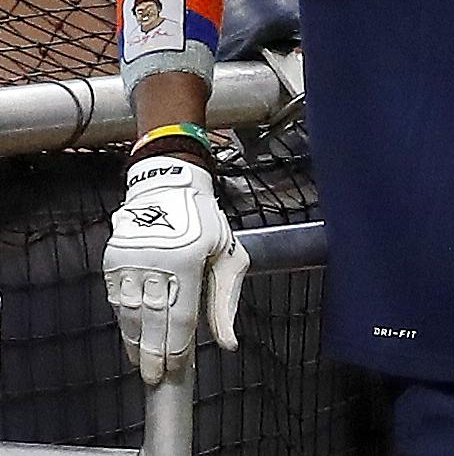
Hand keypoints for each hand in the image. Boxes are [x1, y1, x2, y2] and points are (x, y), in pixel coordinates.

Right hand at [104, 157, 246, 383]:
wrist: (170, 187)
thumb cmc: (206, 223)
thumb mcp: (228, 255)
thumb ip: (226, 302)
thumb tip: (228, 343)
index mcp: (186, 262)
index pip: (181, 317)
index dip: (178, 347)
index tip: (178, 368)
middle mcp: (154, 263)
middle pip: (152, 321)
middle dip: (154, 354)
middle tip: (155, 377)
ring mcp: (129, 262)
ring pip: (129, 314)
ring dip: (135, 341)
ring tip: (141, 363)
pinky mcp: (113, 260)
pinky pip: (116, 299)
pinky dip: (123, 321)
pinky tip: (130, 337)